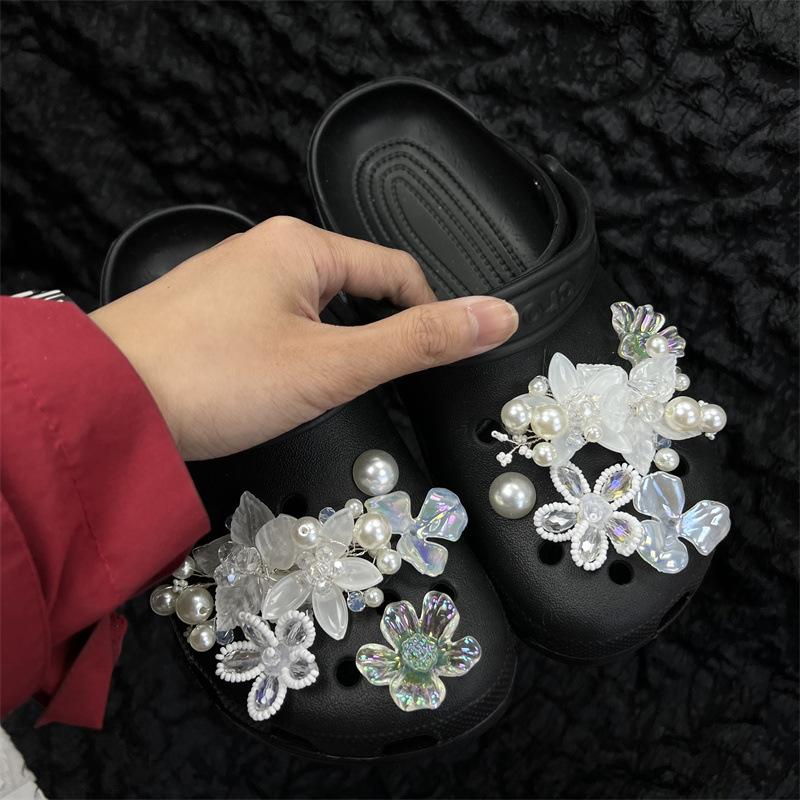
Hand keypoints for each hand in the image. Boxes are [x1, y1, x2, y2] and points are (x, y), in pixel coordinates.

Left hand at [90, 216, 517, 459]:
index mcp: (302, 245)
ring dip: (331, 347)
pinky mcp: (207, 311)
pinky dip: (292, 352)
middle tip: (373, 384)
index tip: (440, 355)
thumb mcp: (334, 365)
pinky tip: (276, 384)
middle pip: (354, 288)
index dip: (429, 315)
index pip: (397, 270)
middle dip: (374, 335)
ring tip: (321, 390)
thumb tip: (495, 315)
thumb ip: (419, 342)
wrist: (107, 404)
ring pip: (312, 309)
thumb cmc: (212, 378)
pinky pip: (274, 323)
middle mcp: (264, 249)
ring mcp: (231, 279)